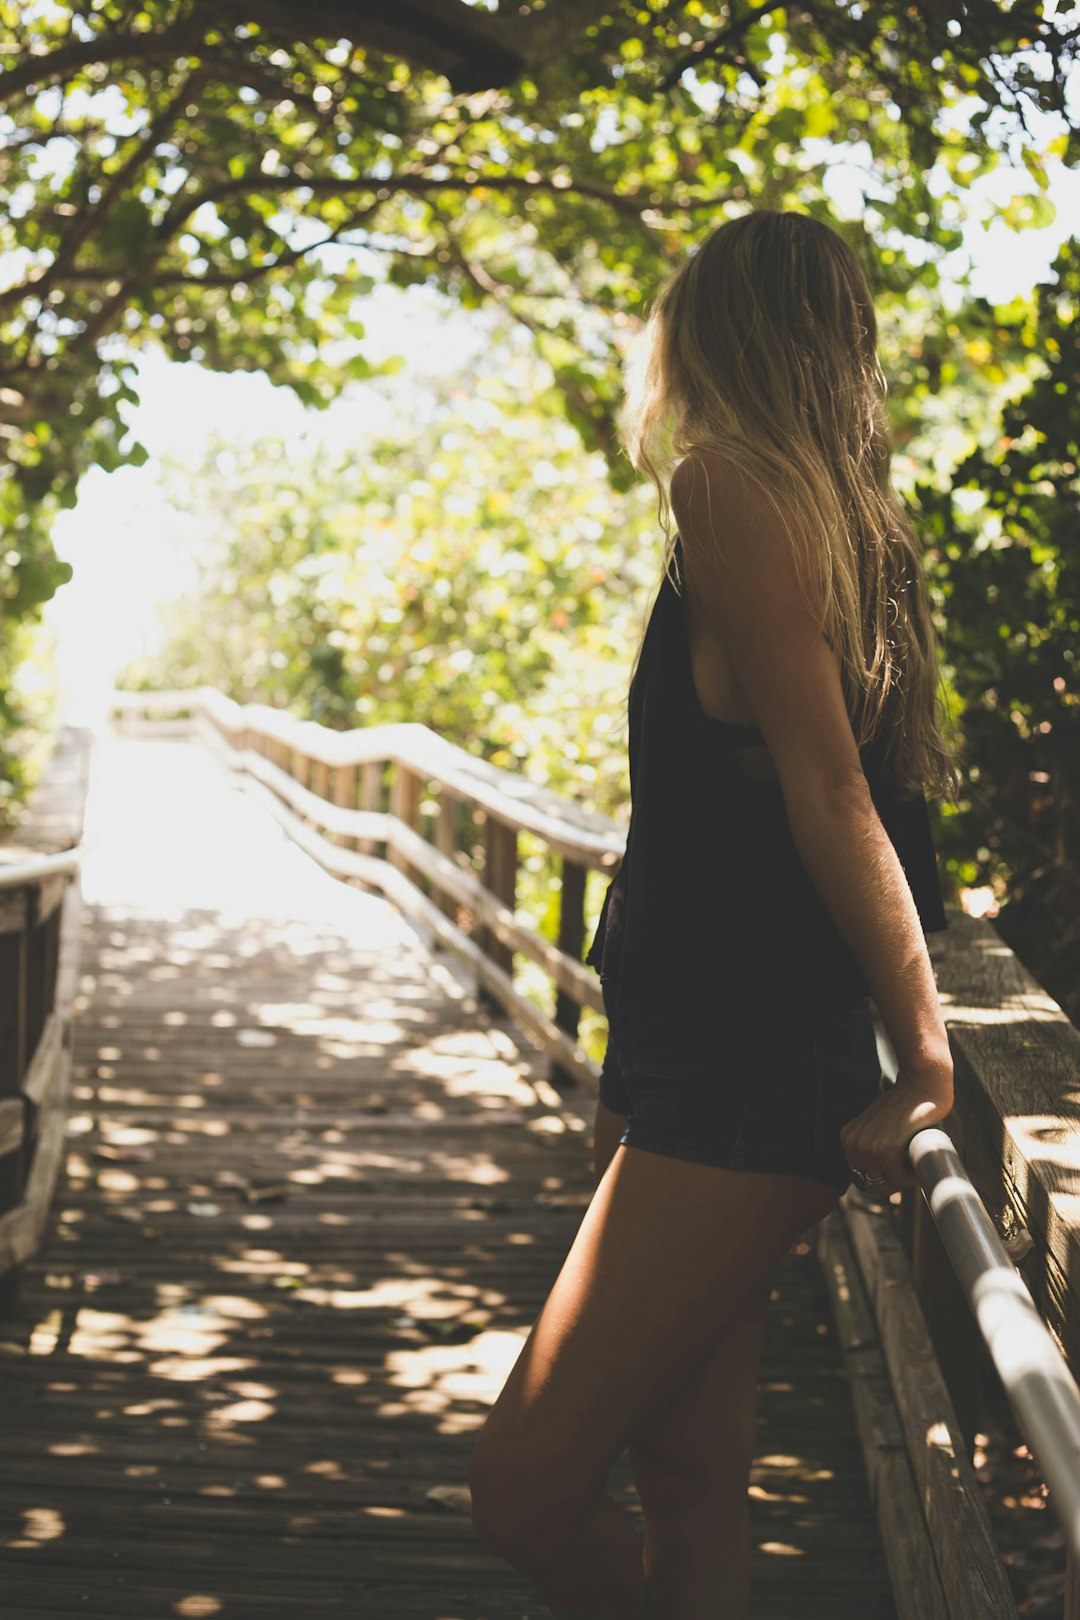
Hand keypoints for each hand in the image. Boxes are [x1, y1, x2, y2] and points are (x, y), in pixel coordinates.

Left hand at [839, 1073, 953, 1194]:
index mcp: (848, 1138)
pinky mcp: (884, 1149)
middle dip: (893, 1181)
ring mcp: (866, 1146)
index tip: (899, 1166)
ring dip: (903, 1179)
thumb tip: (875, 1178)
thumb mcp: (878, 1125)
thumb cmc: (905, 1107)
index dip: (883, 1177)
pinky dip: (912, 1175)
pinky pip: (899, 1179)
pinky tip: (917, 1156)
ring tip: (914, 1158)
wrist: (920, 1086)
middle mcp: (853, 1143)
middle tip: (909, 1166)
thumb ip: (872, 1144)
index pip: (862, 1177)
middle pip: (872, 1184)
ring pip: (886, 1184)